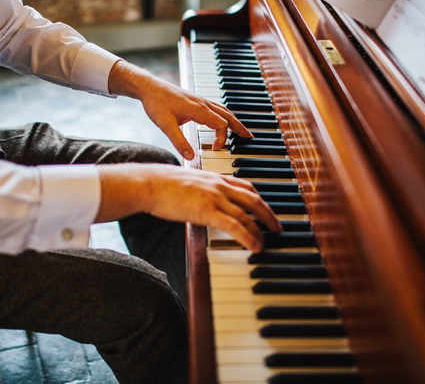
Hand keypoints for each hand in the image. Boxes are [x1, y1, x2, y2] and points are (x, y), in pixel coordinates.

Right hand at [96, 164, 282, 250]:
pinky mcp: (209, 211)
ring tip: (267, 242)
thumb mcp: (188, 183)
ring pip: (248, 214)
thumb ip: (202, 191)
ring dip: (261, 229)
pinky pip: (236, 226)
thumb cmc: (161, 184)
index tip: (266, 209)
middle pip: (254, 199)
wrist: (148, 183)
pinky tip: (256, 246)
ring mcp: (216, 197)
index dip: (260, 199)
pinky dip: (249, 237)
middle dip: (269, 214)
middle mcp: (220, 185)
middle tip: (277, 227)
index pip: (247, 187)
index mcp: (216, 178)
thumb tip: (204, 202)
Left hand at [107, 60, 252, 159]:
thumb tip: (191, 156)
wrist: (148, 86)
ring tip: (240, 130)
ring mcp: (201, 100)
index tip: (215, 149)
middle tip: (249, 137)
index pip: (221, 125)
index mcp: (199, 110)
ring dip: (234, 120)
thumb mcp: (165, 125)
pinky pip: (216, 107)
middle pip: (228, 116)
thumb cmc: (156, 103)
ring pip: (224, 110)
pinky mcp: (196, 100)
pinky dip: (224, 115)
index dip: (222, 139)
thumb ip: (179, 142)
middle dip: (239, 127)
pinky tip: (222, 120)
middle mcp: (203, 104)